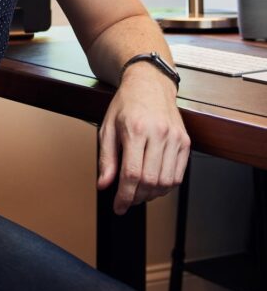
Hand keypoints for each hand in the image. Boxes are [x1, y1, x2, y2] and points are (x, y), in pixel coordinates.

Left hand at [97, 63, 190, 214]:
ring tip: (139, 191)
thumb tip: (104, 184)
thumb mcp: (107, 128)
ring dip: (152, 194)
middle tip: (127, 199)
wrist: (149, 84)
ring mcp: (175, 138)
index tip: (118, 206)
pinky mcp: (185, 141)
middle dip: (137, 197)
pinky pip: (179, 175)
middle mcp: (158, 133)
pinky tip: (154, 182)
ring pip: (166, 182)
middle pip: (150, 181)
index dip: (124, 196)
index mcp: (136, 129)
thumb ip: (106, 158)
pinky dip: (166, 185)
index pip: (132, 174)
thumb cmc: (127, 104)